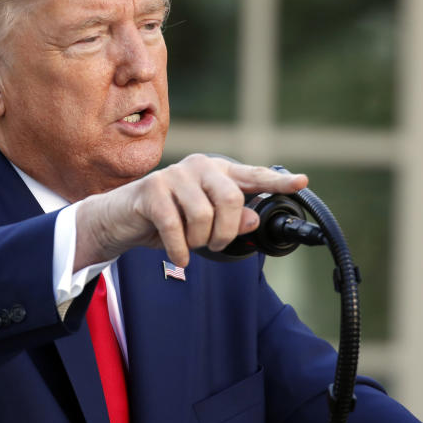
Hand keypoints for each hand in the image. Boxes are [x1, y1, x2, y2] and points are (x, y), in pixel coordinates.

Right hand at [73, 154, 307, 268]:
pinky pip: (175, 226)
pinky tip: (179, 255)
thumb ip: (231, 221)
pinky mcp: (152, 190)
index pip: (253, 176)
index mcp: (216, 172)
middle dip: (226, 232)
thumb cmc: (165, 220)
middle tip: (216, 245)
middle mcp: (199, 167)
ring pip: (204, 216)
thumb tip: (253, 219)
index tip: (302, 183)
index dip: (278, 182)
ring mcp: (174, 175)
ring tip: (190, 246)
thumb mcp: (203, 225)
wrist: (120, 220)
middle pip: (231, 199)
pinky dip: (180, 249)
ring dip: (200, 242)